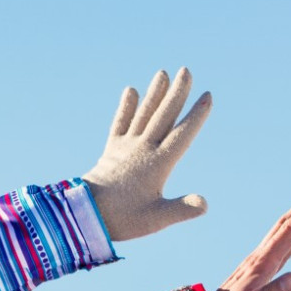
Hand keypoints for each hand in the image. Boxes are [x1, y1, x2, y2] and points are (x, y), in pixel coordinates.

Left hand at [80, 68, 212, 241]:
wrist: (83, 215)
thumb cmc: (121, 219)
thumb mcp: (156, 219)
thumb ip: (182, 210)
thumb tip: (205, 204)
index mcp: (158, 163)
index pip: (183, 134)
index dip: (196, 115)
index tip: (207, 96)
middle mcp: (142, 149)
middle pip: (163, 116)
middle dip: (176, 93)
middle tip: (187, 71)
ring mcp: (125, 147)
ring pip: (143, 115)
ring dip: (154, 94)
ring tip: (162, 73)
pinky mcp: (110, 151)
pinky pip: (119, 124)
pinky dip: (126, 108)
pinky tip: (131, 90)